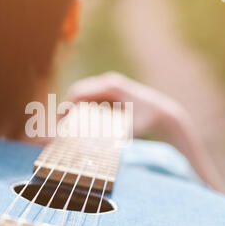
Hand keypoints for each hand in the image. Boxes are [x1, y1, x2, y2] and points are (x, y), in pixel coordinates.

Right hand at [65, 72, 188, 137]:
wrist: (164, 115)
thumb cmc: (147, 122)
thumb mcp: (126, 130)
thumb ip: (107, 134)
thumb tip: (87, 143)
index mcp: (110, 86)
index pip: (79, 92)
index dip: (66, 106)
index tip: (60, 121)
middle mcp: (109, 82)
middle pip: (79, 91)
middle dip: (68, 107)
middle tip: (60, 125)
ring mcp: (110, 85)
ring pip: (84, 95)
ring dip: (76, 108)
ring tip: (68, 126)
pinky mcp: (112, 92)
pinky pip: (92, 98)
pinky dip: (85, 109)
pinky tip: (82, 123)